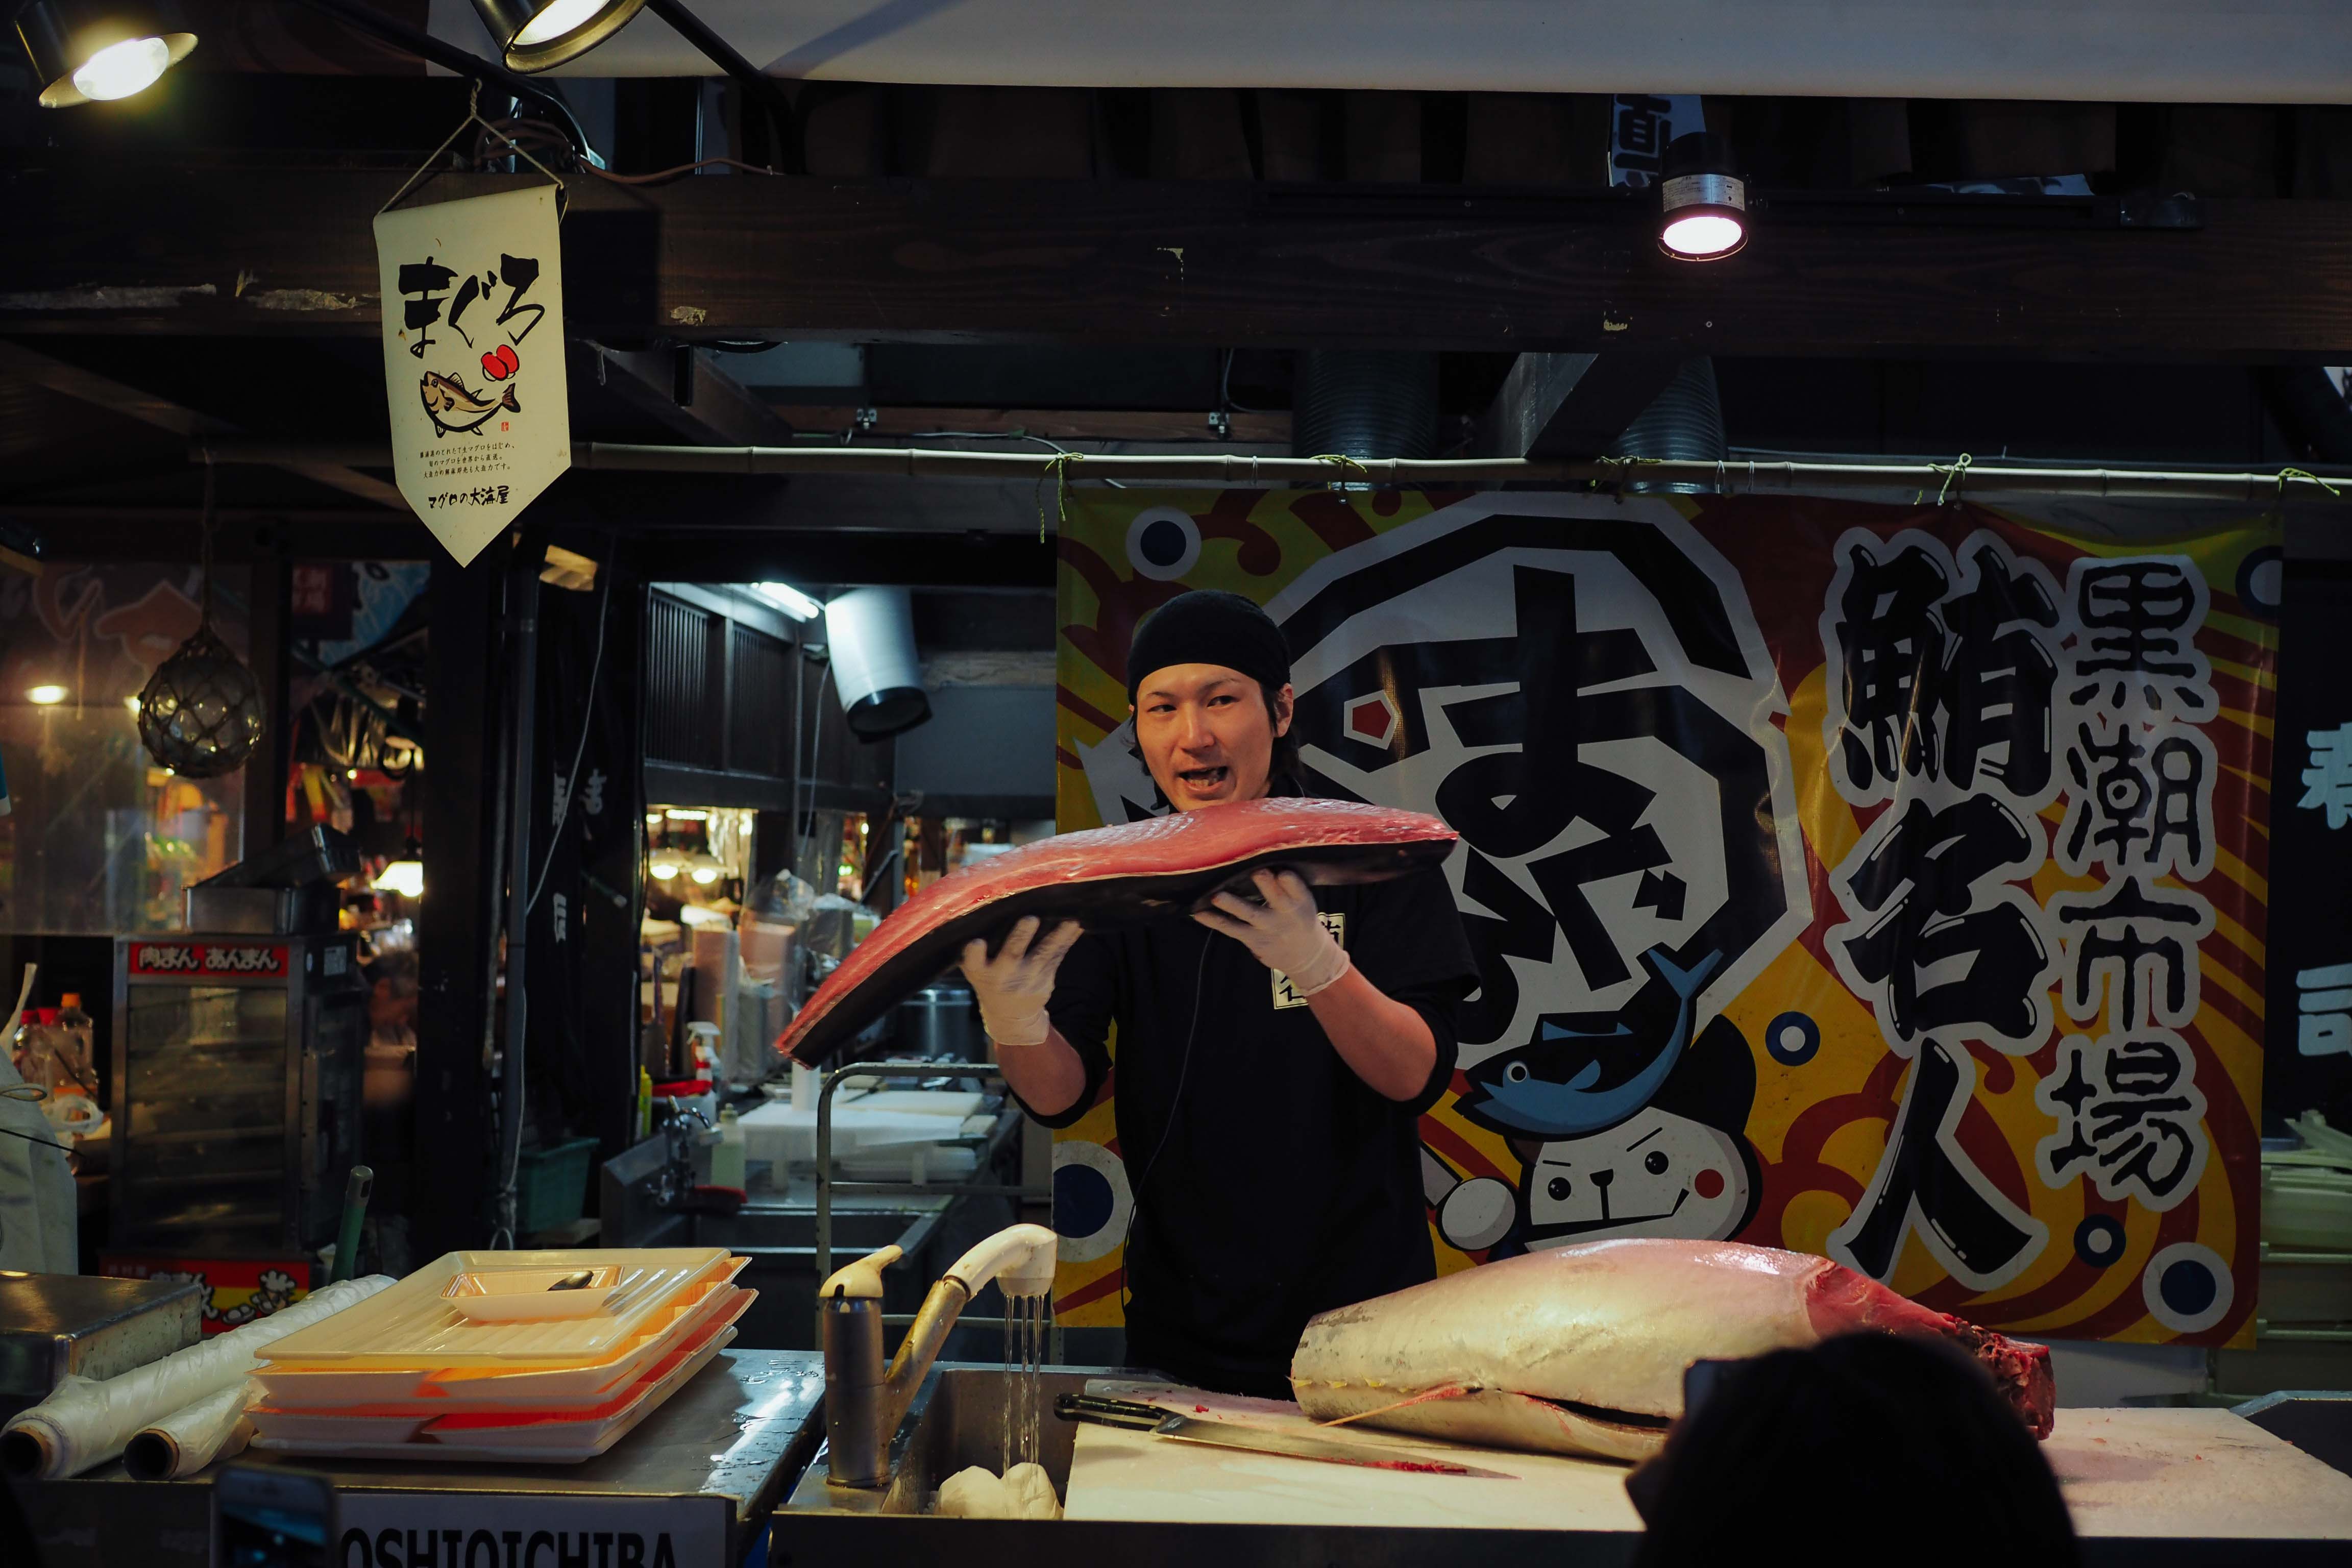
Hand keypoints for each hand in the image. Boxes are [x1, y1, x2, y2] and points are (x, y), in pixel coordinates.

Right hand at [961, 916, 1083, 1047]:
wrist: (1010, 1015)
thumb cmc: (989, 978)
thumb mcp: (975, 969)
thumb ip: (976, 950)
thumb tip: (988, 907)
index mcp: (979, 972)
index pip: (972, 962)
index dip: (973, 953)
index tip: (976, 942)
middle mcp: (1002, 976)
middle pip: (1012, 953)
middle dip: (1021, 936)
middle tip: (1030, 919)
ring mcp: (1026, 979)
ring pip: (1044, 954)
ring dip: (1058, 936)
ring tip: (1071, 920)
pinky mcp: (1046, 980)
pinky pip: (1058, 956)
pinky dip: (1068, 939)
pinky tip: (1080, 924)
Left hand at [1193, 869, 1349, 996]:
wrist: (1305, 954)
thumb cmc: (1298, 916)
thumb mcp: (1303, 900)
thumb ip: (1287, 884)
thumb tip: (1260, 855)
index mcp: (1301, 900)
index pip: (1298, 889)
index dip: (1290, 882)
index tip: (1282, 872)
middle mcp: (1285, 913)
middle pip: (1276, 898)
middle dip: (1266, 885)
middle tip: (1257, 873)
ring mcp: (1267, 927)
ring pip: (1249, 914)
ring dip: (1232, 904)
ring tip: (1217, 896)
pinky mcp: (1252, 939)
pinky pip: (1230, 928)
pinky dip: (1213, 921)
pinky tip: (1198, 913)